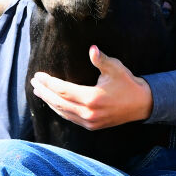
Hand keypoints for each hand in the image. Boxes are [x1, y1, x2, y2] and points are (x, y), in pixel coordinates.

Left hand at [30, 46, 153, 129]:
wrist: (142, 104)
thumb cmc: (127, 83)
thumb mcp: (115, 69)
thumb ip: (101, 59)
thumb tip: (92, 49)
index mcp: (91, 98)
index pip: (62, 90)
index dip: (48, 83)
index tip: (38, 75)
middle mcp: (88, 112)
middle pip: (58, 102)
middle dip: (44, 92)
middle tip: (34, 83)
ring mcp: (89, 121)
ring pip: (62, 112)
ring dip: (49, 102)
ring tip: (39, 92)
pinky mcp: (92, 126)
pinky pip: (70, 118)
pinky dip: (60, 110)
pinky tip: (54, 103)